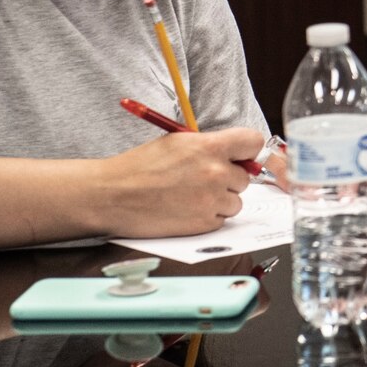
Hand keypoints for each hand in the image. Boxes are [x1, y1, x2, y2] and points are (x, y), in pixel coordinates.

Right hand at [94, 128, 264, 237]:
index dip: (249, 151)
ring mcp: (211, 200)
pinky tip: (186, 209)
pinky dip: (208, 217)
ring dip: (220, 200)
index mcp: (210, 147)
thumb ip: (209, 146)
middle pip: (245, 177)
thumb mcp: (177, 142)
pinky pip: (221, 220)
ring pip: (235, 202)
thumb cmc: (139, 167)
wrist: (113, 195)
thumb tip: (232, 153)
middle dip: (229, 179)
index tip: (243, 157)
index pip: (253, 143)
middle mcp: (215, 173)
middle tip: (203, 179)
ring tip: (191, 196)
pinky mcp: (203, 224)